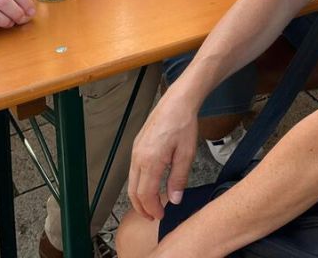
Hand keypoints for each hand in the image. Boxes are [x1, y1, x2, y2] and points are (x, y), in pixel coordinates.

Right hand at [128, 84, 199, 220]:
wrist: (177, 101)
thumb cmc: (183, 124)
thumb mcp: (186, 153)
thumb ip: (178, 178)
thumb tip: (174, 200)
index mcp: (150, 161)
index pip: (146, 195)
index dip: (153, 209)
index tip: (161, 216)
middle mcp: (138, 157)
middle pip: (134, 192)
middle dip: (142, 208)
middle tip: (154, 216)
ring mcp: (135, 150)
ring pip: (131, 182)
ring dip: (139, 197)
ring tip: (151, 204)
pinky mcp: (137, 144)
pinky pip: (133, 170)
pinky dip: (139, 183)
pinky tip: (149, 185)